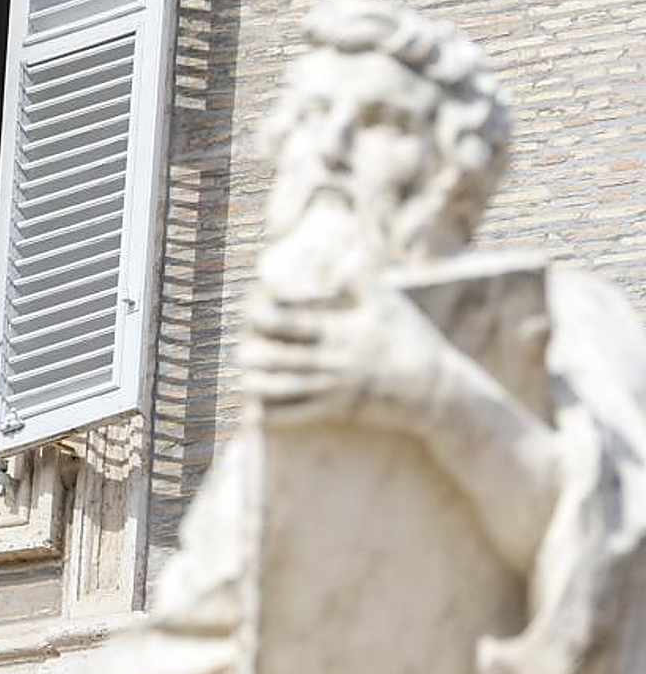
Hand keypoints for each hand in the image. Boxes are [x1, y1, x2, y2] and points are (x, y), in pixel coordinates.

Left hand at [239, 286, 447, 432]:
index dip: (269, 316)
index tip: (251, 310)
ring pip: (287, 389)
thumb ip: (363, 280)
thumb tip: (344, 256)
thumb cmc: (412, 342)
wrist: (435, 392)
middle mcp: (334, 362)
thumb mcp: (391, 305)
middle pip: (286, 358)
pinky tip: (252, 416)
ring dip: (260, 385)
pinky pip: (299, 416)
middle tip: (238, 350)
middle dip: (258, 354)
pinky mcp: (338, 411)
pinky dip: (274, 417)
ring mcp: (334, 389)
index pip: (297, 323)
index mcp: (342, 333)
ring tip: (241, 379)